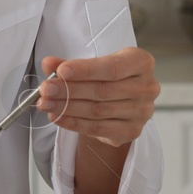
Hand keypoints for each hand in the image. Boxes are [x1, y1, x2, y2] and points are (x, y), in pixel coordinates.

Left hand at [35, 46, 158, 145]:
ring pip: (97, 111)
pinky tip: (58, 117)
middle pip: (102, 90)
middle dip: (69, 90)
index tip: (61, 71)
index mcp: (141, 62)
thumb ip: (71, 64)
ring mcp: (142, 112)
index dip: (85, 70)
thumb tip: (48, 63)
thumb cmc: (108, 77)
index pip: (112, 67)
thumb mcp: (93, 64)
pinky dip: (74, 123)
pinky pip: (98, 128)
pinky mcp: (132, 131)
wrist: (123, 101)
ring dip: (67, 107)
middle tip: (45, 90)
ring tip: (45, 103)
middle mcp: (147, 87)